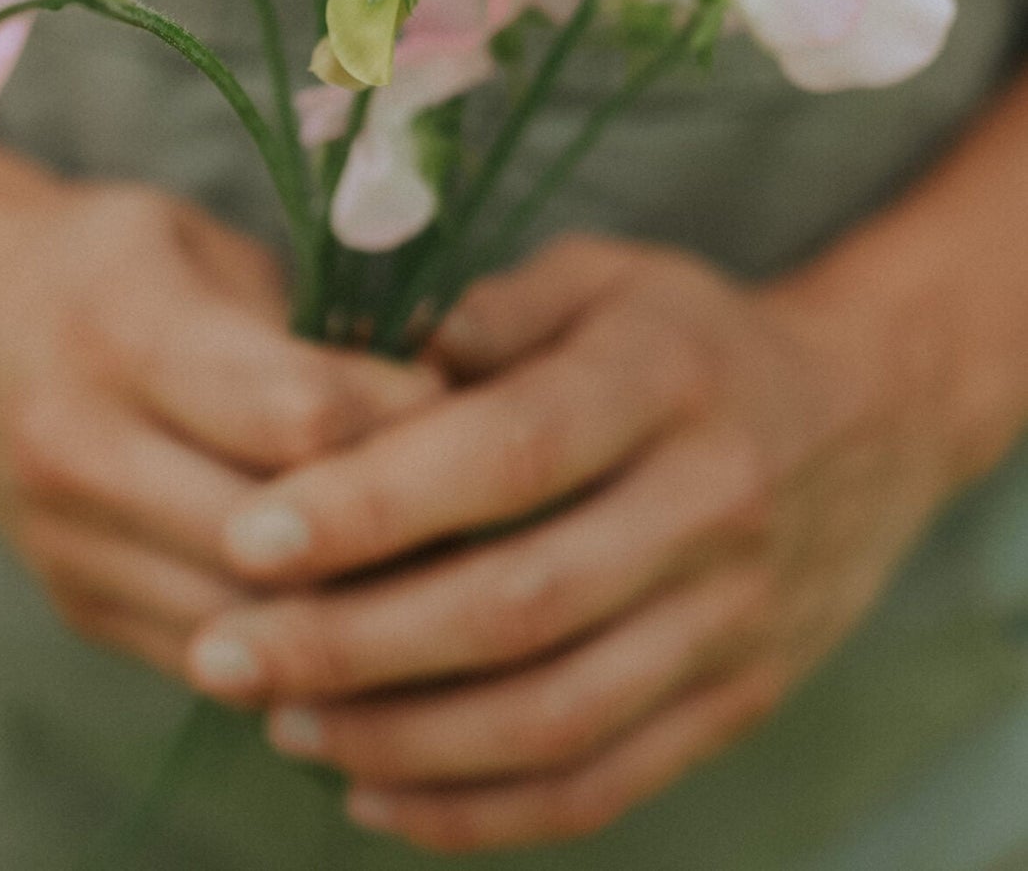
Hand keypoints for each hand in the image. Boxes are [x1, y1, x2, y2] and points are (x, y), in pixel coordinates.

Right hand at [0, 158, 437, 679]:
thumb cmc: (112, 259)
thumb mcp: (203, 242)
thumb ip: (304, 327)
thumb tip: (444, 401)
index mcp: (121, 330)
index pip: (297, 415)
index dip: (407, 420)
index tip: (478, 405)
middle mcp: (80, 447)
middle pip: (279, 538)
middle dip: (400, 534)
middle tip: (494, 512)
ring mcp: (69, 543)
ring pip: (251, 623)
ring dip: (358, 610)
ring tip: (449, 573)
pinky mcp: (77, 606)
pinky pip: (213, 660)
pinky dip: (296, 648)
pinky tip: (368, 614)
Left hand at [185, 232, 954, 850]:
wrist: (863, 421)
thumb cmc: (683, 336)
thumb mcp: (602, 274)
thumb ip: (491, 308)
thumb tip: (371, 363)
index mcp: (663, 380)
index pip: (508, 454)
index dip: (373, 503)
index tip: (247, 534)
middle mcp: (708, 506)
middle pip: (518, 603)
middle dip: (351, 640)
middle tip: (223, 650)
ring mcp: (732, 622)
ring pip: (552, 717)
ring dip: (399, 737)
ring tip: (280, 719)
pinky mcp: (735, 704)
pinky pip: (601, 785)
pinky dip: (479, 811)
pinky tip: (371, 792)